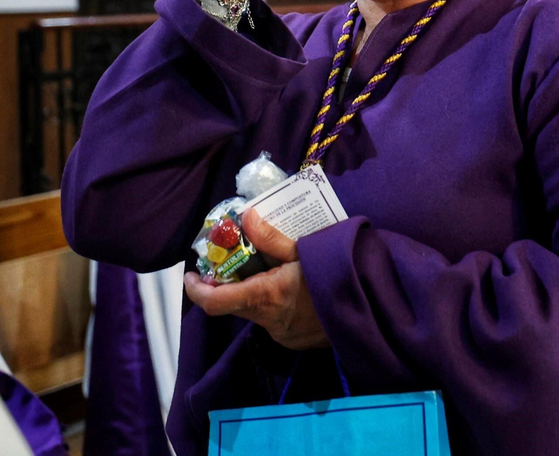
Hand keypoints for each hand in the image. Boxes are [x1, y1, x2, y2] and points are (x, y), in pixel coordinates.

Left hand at [183, 207, 328, 349]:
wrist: (368, 311)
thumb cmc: (335, 276)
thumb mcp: (304, 251)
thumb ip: (271, 238)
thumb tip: (246, 217)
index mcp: (265, 297)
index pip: (215, 302)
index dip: (196, 290)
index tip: (190, 275)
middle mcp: (268, 320)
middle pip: (234, 305)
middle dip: (229, 284)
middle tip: (236, 262)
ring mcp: (281, 334)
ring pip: (255, 312)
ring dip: (255, 293)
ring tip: (272, 271)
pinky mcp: (294, 340)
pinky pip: (274, 321)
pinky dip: (275, 305)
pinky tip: (295, 291)